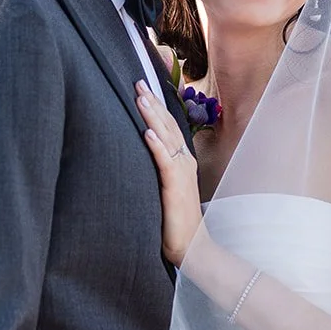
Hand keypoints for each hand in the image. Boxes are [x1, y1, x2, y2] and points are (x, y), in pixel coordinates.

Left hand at [136, 81, 202, 265]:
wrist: (192, 247)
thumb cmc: (175, 222)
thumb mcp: (165, 190)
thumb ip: (158, 170)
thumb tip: (142, 154)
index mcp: (182, 161)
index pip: (168, 127)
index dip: (156, 107)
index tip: (143, 89)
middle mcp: (184, 162)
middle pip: (167, 126)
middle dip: (152, 103)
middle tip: (138, 82)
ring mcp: (182, 173)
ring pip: (167, 138)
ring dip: (153, 117)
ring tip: (141, 98)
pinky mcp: (175, 188)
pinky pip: (166, 163)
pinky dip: (157, 147)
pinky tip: (147, 134)